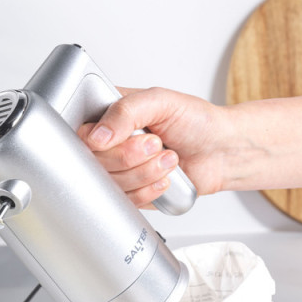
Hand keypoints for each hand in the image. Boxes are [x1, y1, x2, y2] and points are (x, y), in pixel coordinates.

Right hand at [79, 87, 230, 207]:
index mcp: (109, 115)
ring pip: (110, 184)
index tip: (123, 136)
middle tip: (155, 143)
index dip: (99, 141)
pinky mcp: (129, 193)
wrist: (220, 150)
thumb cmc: (195, 121)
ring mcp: (118, 170)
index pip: (80, 133)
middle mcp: (110, 144)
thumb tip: (98, 135)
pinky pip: (126, 200)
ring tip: (166, 158)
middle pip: (94, 162)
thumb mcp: (160, 101)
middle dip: (131, 156)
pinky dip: (148, 189)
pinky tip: (163, 177)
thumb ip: (125, 111)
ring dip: (144, 172)